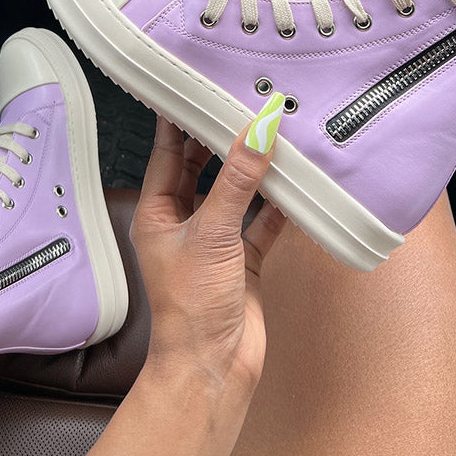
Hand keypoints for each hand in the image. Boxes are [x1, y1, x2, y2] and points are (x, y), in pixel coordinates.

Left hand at [130, 97, 286, 396]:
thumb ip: (237, 181)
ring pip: (236, 190)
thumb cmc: (191, 309)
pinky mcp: (243, 258)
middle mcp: (184, 221)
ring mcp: (216, 239)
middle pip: (202, 166)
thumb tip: (256, 132)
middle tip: (243, 101)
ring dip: (254, 167)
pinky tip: (297, 181)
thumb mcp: (213, 234)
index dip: (180, 118)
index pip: (167, 151)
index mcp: (158, 211)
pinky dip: (279, 202)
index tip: (196, 85)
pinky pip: (263, 219)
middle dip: (221, 137)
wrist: (214, 370)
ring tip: (274, 130)